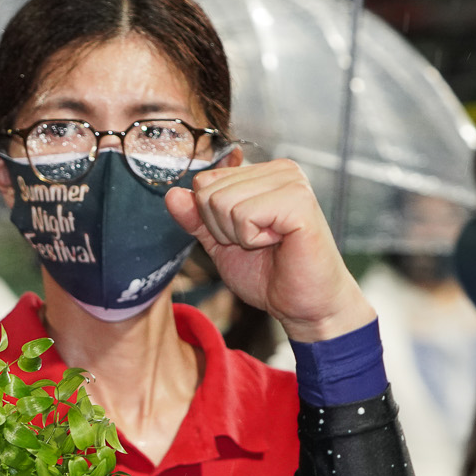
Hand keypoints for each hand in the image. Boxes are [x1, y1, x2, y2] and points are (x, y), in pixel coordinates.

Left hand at [165, 159, 373, 342]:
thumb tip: (172, 194)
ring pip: (223, 202)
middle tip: (259, 243)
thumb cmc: (269, 275)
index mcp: (263, 173)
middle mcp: (280, 169)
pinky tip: (279, 243)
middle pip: (209, 192)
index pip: (204, 182)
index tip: (245, 236)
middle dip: (223, 229)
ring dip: (239, 235)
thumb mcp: (220, 244)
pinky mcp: (299, 200)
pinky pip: (244, 214)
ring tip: (270, 243)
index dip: (212, 220)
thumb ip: (196, 219)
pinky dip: (252, 239)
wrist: (303, 305)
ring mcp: (292, 181)